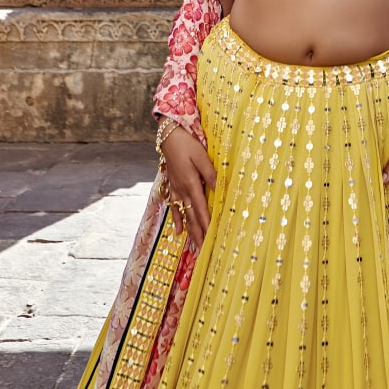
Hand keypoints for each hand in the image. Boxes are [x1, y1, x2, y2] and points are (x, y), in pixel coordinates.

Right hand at [160, 123, 216, 250]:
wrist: (168, 136)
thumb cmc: (187, 144)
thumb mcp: (202, 157)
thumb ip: (210, 174)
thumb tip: (220, 190)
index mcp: (191, 184)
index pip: (201, 210)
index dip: (207, 226)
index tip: (213, 240)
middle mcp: (182, 191)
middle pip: (192, 218)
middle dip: (198, 235)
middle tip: (203, 252)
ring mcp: (176, 190)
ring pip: (184, 215)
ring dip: (190, 232)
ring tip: (194, 246)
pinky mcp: (173, 186)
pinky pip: (174, 208)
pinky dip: (177, 220)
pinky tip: (178, 232)